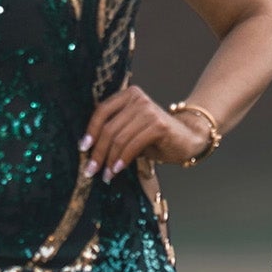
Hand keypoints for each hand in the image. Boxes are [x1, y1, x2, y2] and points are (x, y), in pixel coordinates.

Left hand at [77, 83, 207, 179]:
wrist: (189, 138)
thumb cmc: (157, 137)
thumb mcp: (131, 130)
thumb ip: (114, 132)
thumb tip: (89, 150)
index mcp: (128, 95)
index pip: (102, 111)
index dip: (90, 131)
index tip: (83, 149)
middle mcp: (138, 99)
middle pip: (109, 127)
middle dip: (98, 152)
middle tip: (90, 170)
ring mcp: (149, 110)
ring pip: (119, 138)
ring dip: (109, 160)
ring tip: (106, 175)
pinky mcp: (158, 125)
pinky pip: (133, 145)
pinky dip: (123, 159)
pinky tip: (118, 170)